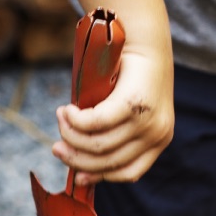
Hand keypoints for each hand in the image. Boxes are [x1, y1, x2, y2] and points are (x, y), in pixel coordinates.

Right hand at [51, 42, 174, 183]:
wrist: (144, 39)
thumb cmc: (130, 74)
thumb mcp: (126, 111)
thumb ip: (111, 136)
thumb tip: (80, 172)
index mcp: (159, 141)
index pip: (128, 172)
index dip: (98, 176)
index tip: (76, 175)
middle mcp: (157, 135)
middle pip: (108, 162)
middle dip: (75, 157)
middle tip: (56, 146)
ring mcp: (147, 121)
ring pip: (98, 145)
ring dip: (70, 134)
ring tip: (60, 118)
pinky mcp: (133, 104)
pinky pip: (95, 123)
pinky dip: (75, 120)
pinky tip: (67, 110)